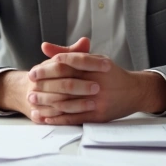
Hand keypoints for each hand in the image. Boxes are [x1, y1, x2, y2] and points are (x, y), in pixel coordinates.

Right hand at [0, 37, 90, 121]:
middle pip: (62, 83)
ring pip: (59, 102)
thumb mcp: (61, 62)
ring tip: (93, 104)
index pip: (65, 62)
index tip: (106, 65)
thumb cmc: (51, 76)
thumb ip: (74, 53)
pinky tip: (80, 116)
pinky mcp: (36, 113)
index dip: (86, 62)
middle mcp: (38, 82)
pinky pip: (53, 117)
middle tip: (98, 87)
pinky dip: (66, 117)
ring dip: (77, 104)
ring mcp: (35, 98)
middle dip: (81, 86)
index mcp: (45, 66)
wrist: (27, 93)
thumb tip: (85, 41)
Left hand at [27, 43, 165, 124]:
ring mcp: (99, 100)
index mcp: (96, 65)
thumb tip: (44, 47)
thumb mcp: (93, 58)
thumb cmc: (110, 73)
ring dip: (47, 104)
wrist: (134, 91)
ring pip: (68, 103)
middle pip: (66, 84)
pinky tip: (46, 117)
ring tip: (33, 102)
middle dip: (44, 87)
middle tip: (30, 88)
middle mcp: (98, 82)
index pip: (68, 63)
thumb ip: (68, 53)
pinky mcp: (99, 115)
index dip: (48, 67)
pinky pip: (75, 118)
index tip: (33, 72)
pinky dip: (58, 119)